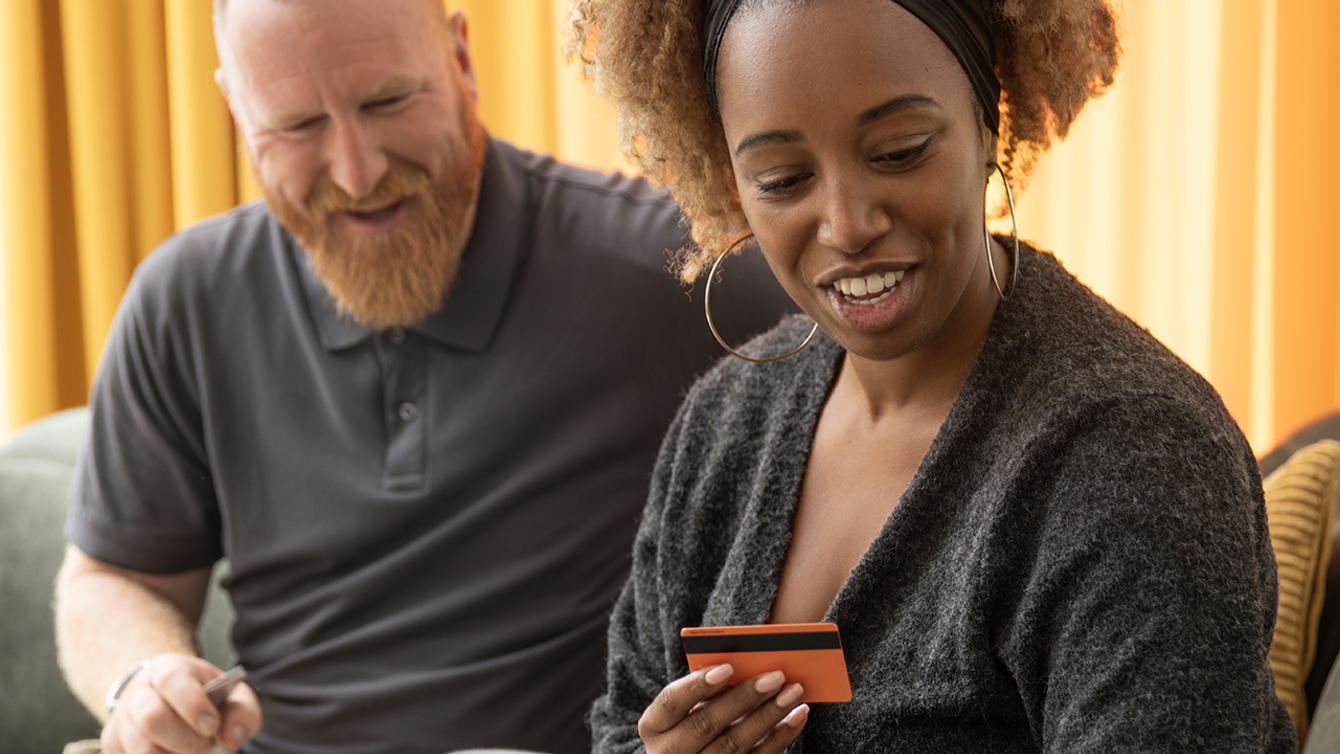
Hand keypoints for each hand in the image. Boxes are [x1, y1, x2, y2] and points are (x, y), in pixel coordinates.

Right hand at [101, 654, 261, 753]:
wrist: (169, 701)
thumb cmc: (207, 699)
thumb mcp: (232, 696)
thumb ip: (242, 713)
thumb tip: (232, 739)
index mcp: (168, 669)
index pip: (171, 679)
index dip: (192, 704)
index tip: (212, 725)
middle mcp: (139, 691)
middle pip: (151, 717)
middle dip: (185, 739)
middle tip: (205, 744)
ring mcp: (121, 719)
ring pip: (139, 746)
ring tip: (190, 750)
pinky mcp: (113, 744)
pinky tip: (171, 753)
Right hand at [639, 664, 808, 753]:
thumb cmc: (695, 723)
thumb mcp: (689, 709)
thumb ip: (708, 691)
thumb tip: (750, 665)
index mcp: (654, 727)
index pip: (670, 702)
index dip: (696, 686)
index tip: (727, 668)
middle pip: (706, 724)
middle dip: (744, 698)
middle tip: (776, 675)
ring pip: (733, 746)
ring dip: (768, 716)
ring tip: (793, 691)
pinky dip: (780, 737)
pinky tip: (798, 716)